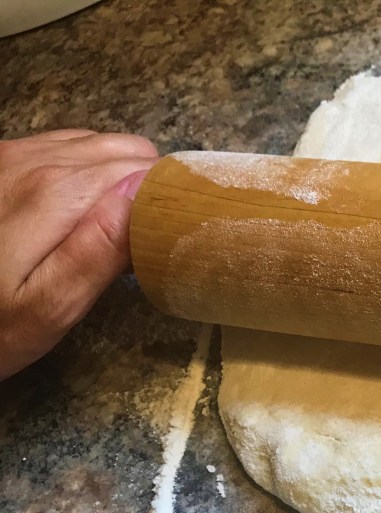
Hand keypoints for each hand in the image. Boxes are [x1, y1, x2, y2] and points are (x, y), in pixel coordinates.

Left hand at [0, 130, 157, 379]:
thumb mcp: (48, 308)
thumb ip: (99, 249)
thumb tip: (145, 193)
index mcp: (55, 192)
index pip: (145, 172)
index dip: (167, 201)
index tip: (172, 240)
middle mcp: (33, 159)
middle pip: (125, 153)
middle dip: (147, 191)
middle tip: (146, 244)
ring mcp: (12, 155)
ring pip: (99, 145)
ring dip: (120, 181)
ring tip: (120, 231)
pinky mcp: (1, 161)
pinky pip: (68, 149)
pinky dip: (91, 173)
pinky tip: (86, 214)